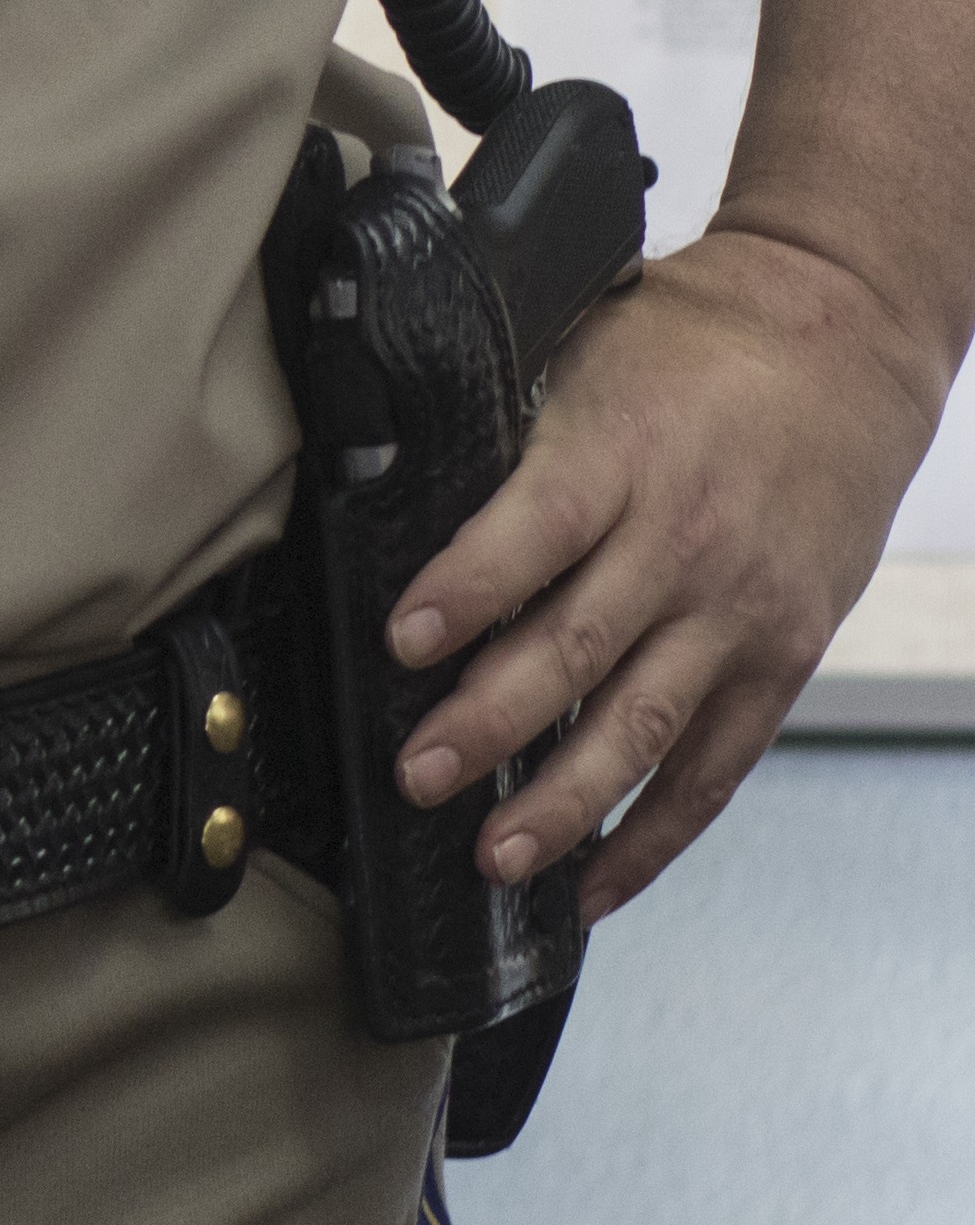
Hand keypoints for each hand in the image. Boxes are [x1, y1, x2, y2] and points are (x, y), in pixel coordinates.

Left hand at [377, 224, 949, 913]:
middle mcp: (685, 545)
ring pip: (644, 729)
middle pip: (579, 649)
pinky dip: (656, 832)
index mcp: (622, 454)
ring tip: (491, 856)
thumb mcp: (583, 344)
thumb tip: (381, 468)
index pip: (535, 533)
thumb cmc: (692, 343)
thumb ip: (503, 421)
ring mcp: (741, 612)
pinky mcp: (784, 657)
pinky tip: (595, 881)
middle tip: (418, 776)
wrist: (843, 344)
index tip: (401, 643)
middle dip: (491, 724)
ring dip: (564, 804)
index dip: (466, 591)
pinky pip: (714, 764)